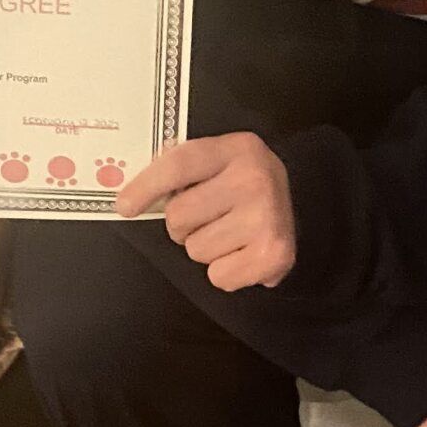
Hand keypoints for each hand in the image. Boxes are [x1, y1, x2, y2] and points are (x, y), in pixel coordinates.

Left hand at [115, 132, 295, 291]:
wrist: (302, 202)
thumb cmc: (244, 184)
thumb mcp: (219, 161)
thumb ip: (180, 171)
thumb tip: (128, 199)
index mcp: (236, 149)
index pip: (179, 166)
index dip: (146, 187)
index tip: (124, 207)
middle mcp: (253, 180)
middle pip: (179, 217)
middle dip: (183, 224)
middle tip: (208, 217)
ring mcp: (266, 218)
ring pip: (196, 250)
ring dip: (206, 248)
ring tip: (230, 234)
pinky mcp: (275, 254)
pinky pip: (218, 276)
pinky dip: (226, 272)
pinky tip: (243, 253)